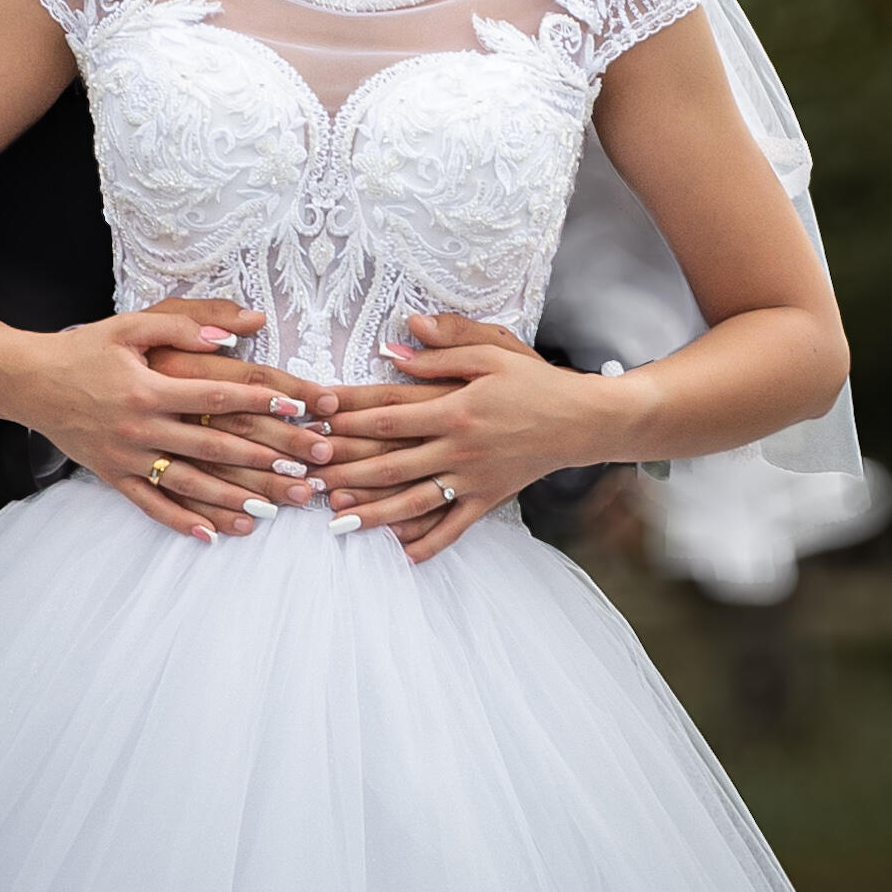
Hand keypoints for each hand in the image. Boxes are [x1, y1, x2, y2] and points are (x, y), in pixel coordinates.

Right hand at [14, 299, 328, 543]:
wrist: (30, 382)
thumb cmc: (85, 349)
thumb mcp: (129, 326)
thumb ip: (181, 327)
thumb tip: (233, 332)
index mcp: (148, 386)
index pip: (216, 395)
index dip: (261, 401)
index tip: (300, 408)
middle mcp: (140, 426)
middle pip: (213, 446)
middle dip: (264, 458)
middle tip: (305, 469)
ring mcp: (127, 457)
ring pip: (189, 483)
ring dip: (234, 497)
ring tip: (275, 507)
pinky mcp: (113, 477)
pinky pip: (152, 506)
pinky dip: (182, 522)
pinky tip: (215, 534)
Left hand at [324, 312, 641, 562]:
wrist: (582, 421)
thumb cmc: (534, 381)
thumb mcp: (494, 350)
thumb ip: (447, 344)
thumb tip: (400, 338)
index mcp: (455, 408)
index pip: (389, 414)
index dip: (349, 417)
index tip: (318, 418)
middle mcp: (458, 449)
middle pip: (390, 462)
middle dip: (346, 469)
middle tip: (309, 475)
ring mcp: (472, 480)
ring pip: (413, 501)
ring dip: (372, 511)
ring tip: (335, 518)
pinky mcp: (487, 500)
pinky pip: (453, 527)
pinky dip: (428, 543)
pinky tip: (400, 553)